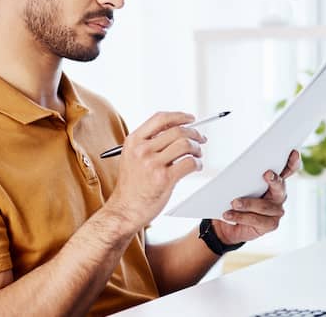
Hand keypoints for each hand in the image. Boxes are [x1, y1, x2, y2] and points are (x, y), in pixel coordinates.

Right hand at [105, 112, 205, 229]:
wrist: (125, 210)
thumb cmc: (131, 186)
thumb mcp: (132, 157)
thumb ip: (149, 143)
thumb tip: (177, 130)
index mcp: (133, 141)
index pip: (160, 118)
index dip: (179, 116)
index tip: (190, 119)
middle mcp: (142, 150)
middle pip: (177, 130)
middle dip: (194, 133)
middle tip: (201, 139)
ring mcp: (152, 164)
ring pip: (185, 144)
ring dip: (197, 148)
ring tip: (198, 154)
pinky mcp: (164, 178)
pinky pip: (189, 163)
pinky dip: (198, 163)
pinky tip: (196, 166)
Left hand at [213, 149, 300, 244]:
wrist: (227, 219)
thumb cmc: (234, 196)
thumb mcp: (235, 182)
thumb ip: (240, 172)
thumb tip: (228, 155)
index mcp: (274, 181)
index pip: (288, 169)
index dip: (293, 162)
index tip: (293, 152)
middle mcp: (279, 195)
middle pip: (280, 186)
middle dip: (274, 180)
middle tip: (266, 174)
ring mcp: (277, 211)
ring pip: (264, 206)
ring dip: (248, 203)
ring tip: (233, 202)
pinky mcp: (271, 224)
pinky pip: (256, 219)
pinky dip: (241, 216)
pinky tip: (228, 214)